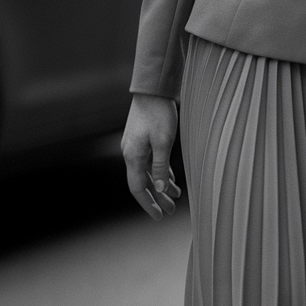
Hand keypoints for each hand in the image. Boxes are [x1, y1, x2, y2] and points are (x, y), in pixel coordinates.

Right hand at [121, 93, 180, 220]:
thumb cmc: (159, 114)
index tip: (159, 216)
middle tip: (170, 211)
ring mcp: (135, 146)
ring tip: (175, 196)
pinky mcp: (142, 140)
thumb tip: (160, 189)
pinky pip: (150, 162)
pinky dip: (160, 172)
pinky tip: (170, 179)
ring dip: (160, 185)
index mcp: (133, 156)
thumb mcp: (163, 142)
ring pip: (147, 172)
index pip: (137, 188)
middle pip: (142, 182)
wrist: (153, 89)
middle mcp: (130, 154)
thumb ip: (161, 167)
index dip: (148, 203)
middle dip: (156, 198)